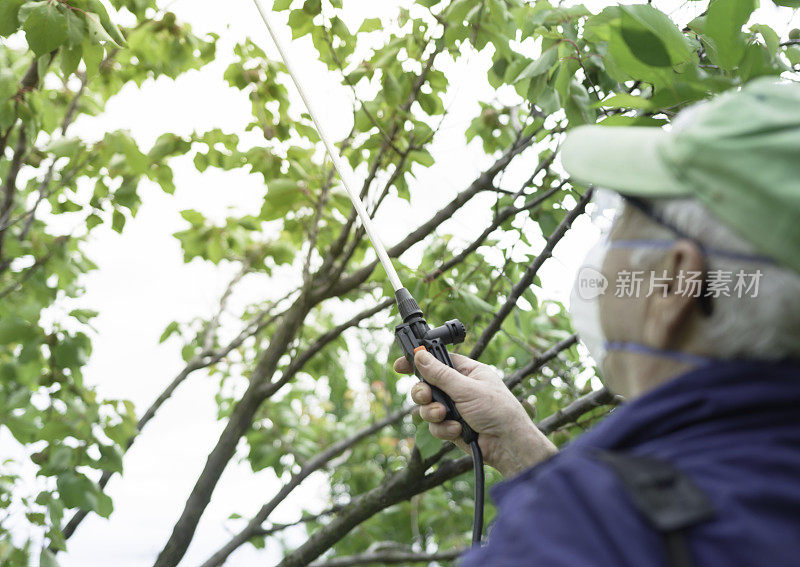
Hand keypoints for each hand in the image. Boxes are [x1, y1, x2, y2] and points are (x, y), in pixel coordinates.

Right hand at [394, 349, 557, 477]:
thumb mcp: (467, 388)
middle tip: (426, 396)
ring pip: (427, 407)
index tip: (401, 365)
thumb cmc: (498, 411)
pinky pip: (435, 426)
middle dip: (423, 393)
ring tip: (444, 415)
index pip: (437, 361)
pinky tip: (457, 430)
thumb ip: (440, 374)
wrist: (507, 445)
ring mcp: (454, 408)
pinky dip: (443, 429)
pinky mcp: (451, 427)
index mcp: (466, 372)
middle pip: (426, 385)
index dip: (419, 362)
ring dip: (432, 412)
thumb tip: (420, 356)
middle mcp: (459, 389)